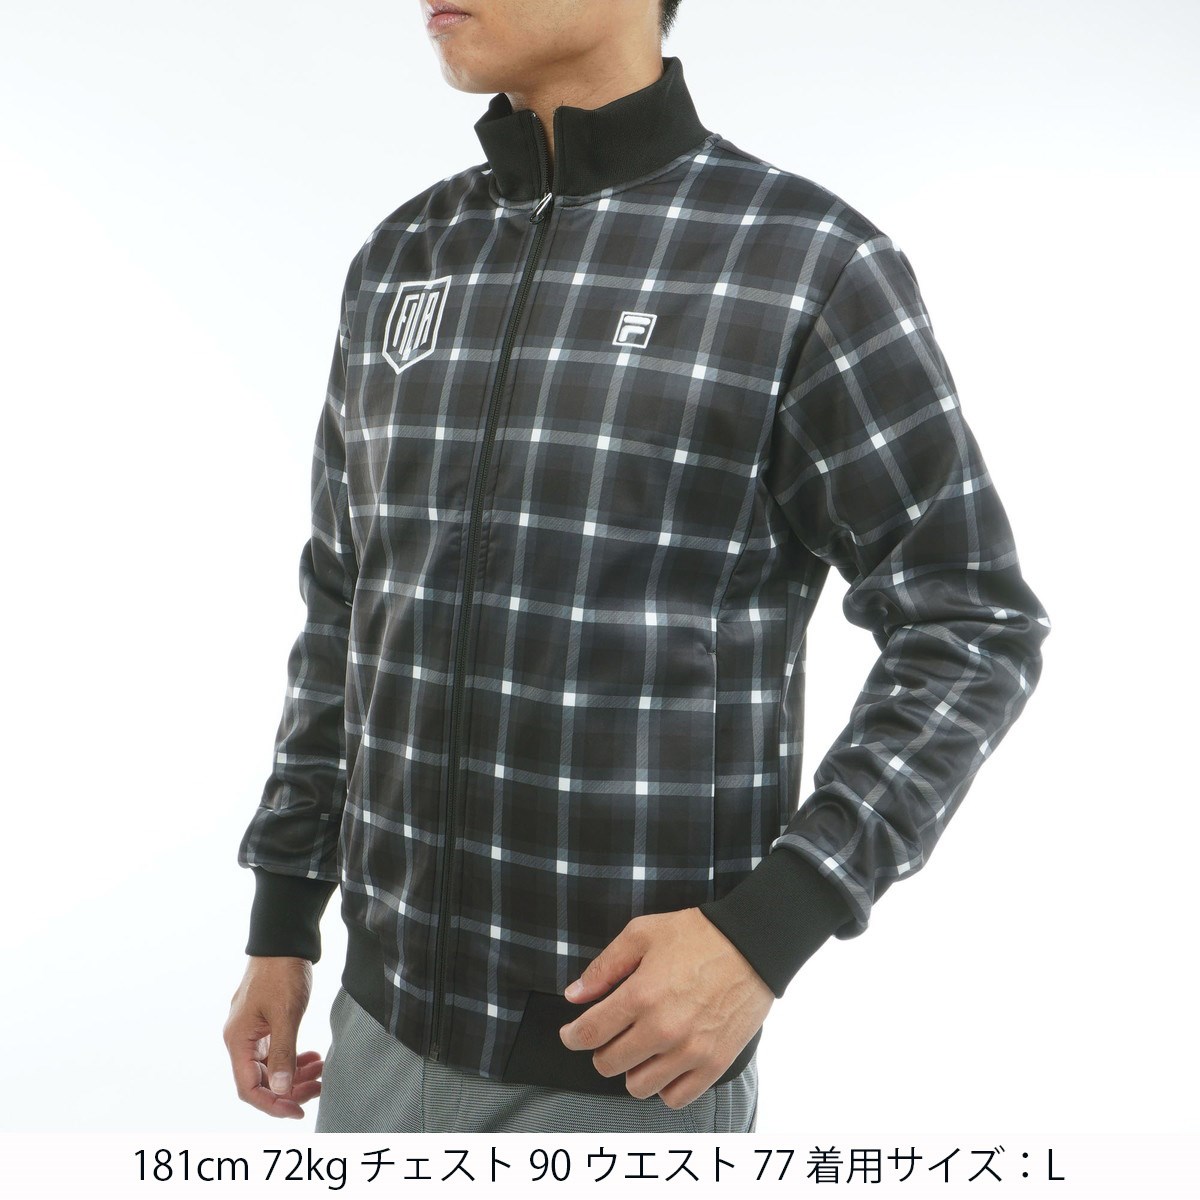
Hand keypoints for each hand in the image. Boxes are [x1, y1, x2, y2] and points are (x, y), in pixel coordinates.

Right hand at [223, 956, 322, 1118]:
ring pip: (270, 1066)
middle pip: (261, 1080)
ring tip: (320, 1070)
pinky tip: (313, 1056)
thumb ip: (283, 1054)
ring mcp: (252, 1030)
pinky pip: (276, 1050)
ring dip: (294, 1073)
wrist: (284, 940)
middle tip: (318, 1087)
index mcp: (238, 1040)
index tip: (299, 1109)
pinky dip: (294, 1057)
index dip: (273, 1104)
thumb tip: (282, 1091)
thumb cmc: (281, 972)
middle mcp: (240, 1039)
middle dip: (289, 1088)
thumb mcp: (286, 1014)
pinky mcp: (265, 1021)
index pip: (249, 1088)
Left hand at [558, 906, 772, 1108]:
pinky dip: (664, 1086)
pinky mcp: (714, 1064)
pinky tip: (665, 1064)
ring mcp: (689, 1051)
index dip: (572, 1037)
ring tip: (640, 1049)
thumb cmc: (697, 935)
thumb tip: (574, 995)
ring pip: (638, 1086)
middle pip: (608, 1064)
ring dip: (632, 1069)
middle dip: (601, 1050)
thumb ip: (604, 966)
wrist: (752, 946)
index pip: (589, 1033)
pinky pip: (675, 1098)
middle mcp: (662, 1030)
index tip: (571, 1035)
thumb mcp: (642, 934)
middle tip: (611, 1036)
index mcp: (640, 995)